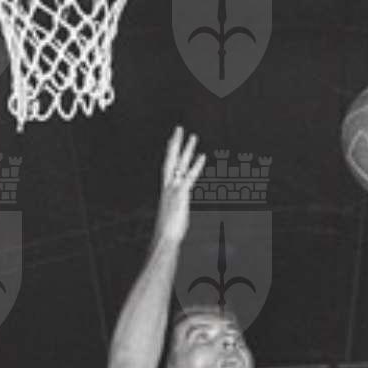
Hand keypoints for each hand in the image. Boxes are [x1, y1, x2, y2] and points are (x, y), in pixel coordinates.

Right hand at [154, 128, 206, 246]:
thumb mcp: (173, 216)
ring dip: (186, 149)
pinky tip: (202, 155)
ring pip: (179, 164)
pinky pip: (189, 177)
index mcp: (167, 190)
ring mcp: (174, 189)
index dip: (171, 153)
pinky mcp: (181, 195)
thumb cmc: (169, 231)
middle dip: (175, 144)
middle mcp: (168, 186)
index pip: (168, 166)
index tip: (172, 140)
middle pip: (171, 159)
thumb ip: (176, 208)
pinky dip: (196, 166)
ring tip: (192, 136)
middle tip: (179, 128)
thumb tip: (176, 210)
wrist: (165, 239)